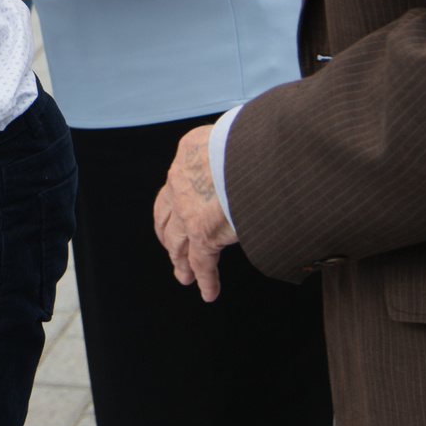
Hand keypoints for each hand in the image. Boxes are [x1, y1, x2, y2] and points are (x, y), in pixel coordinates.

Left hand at [153, 122, 235, 299]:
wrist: (252, 151)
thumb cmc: (252, 136)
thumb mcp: (237, 131)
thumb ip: (239, 144)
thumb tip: (258, 145)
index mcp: (187, 153)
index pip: (177, 182)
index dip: (176, 202)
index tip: (177, 214)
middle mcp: (180, 182)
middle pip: (167, 217)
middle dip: (170, 237)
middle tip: (173, 251)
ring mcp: (188, 211)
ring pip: (178, 244)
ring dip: (181, 262)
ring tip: (184, 276)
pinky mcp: (203, 234)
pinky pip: (202, 263)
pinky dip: (206, 280)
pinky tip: (208, 293)